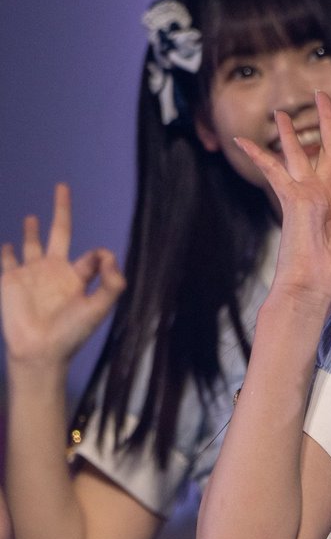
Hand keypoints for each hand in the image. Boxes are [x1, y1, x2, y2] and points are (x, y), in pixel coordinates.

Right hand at [1, 183, 125, 366]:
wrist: (40, 351)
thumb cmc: (71, 333)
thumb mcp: (98, 308)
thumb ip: (111, 283)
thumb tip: (109, 254)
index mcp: (78, 277)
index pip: (93, 256)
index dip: (102, 255)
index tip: (102, 260)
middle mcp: (56, 272)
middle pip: (60, 233)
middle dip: (61, 210)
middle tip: (62, 187)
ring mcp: (32, 275)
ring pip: (31, 245)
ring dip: (32, 231)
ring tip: (33, 218)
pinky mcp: (10, 281)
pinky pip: (7, 260)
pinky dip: (6, 251)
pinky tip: (7, 244)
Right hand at [236, 93, 330, 314]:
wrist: (313, 293)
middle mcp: (321, 198)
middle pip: (328, 151)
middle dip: (327, 123)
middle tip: (322, 97)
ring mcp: (305, 196)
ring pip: (299, 153)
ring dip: (290, 131)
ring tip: (281, 112)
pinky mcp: (292, 198)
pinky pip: (274, 170)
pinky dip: (259, 155)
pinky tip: (242, 141)